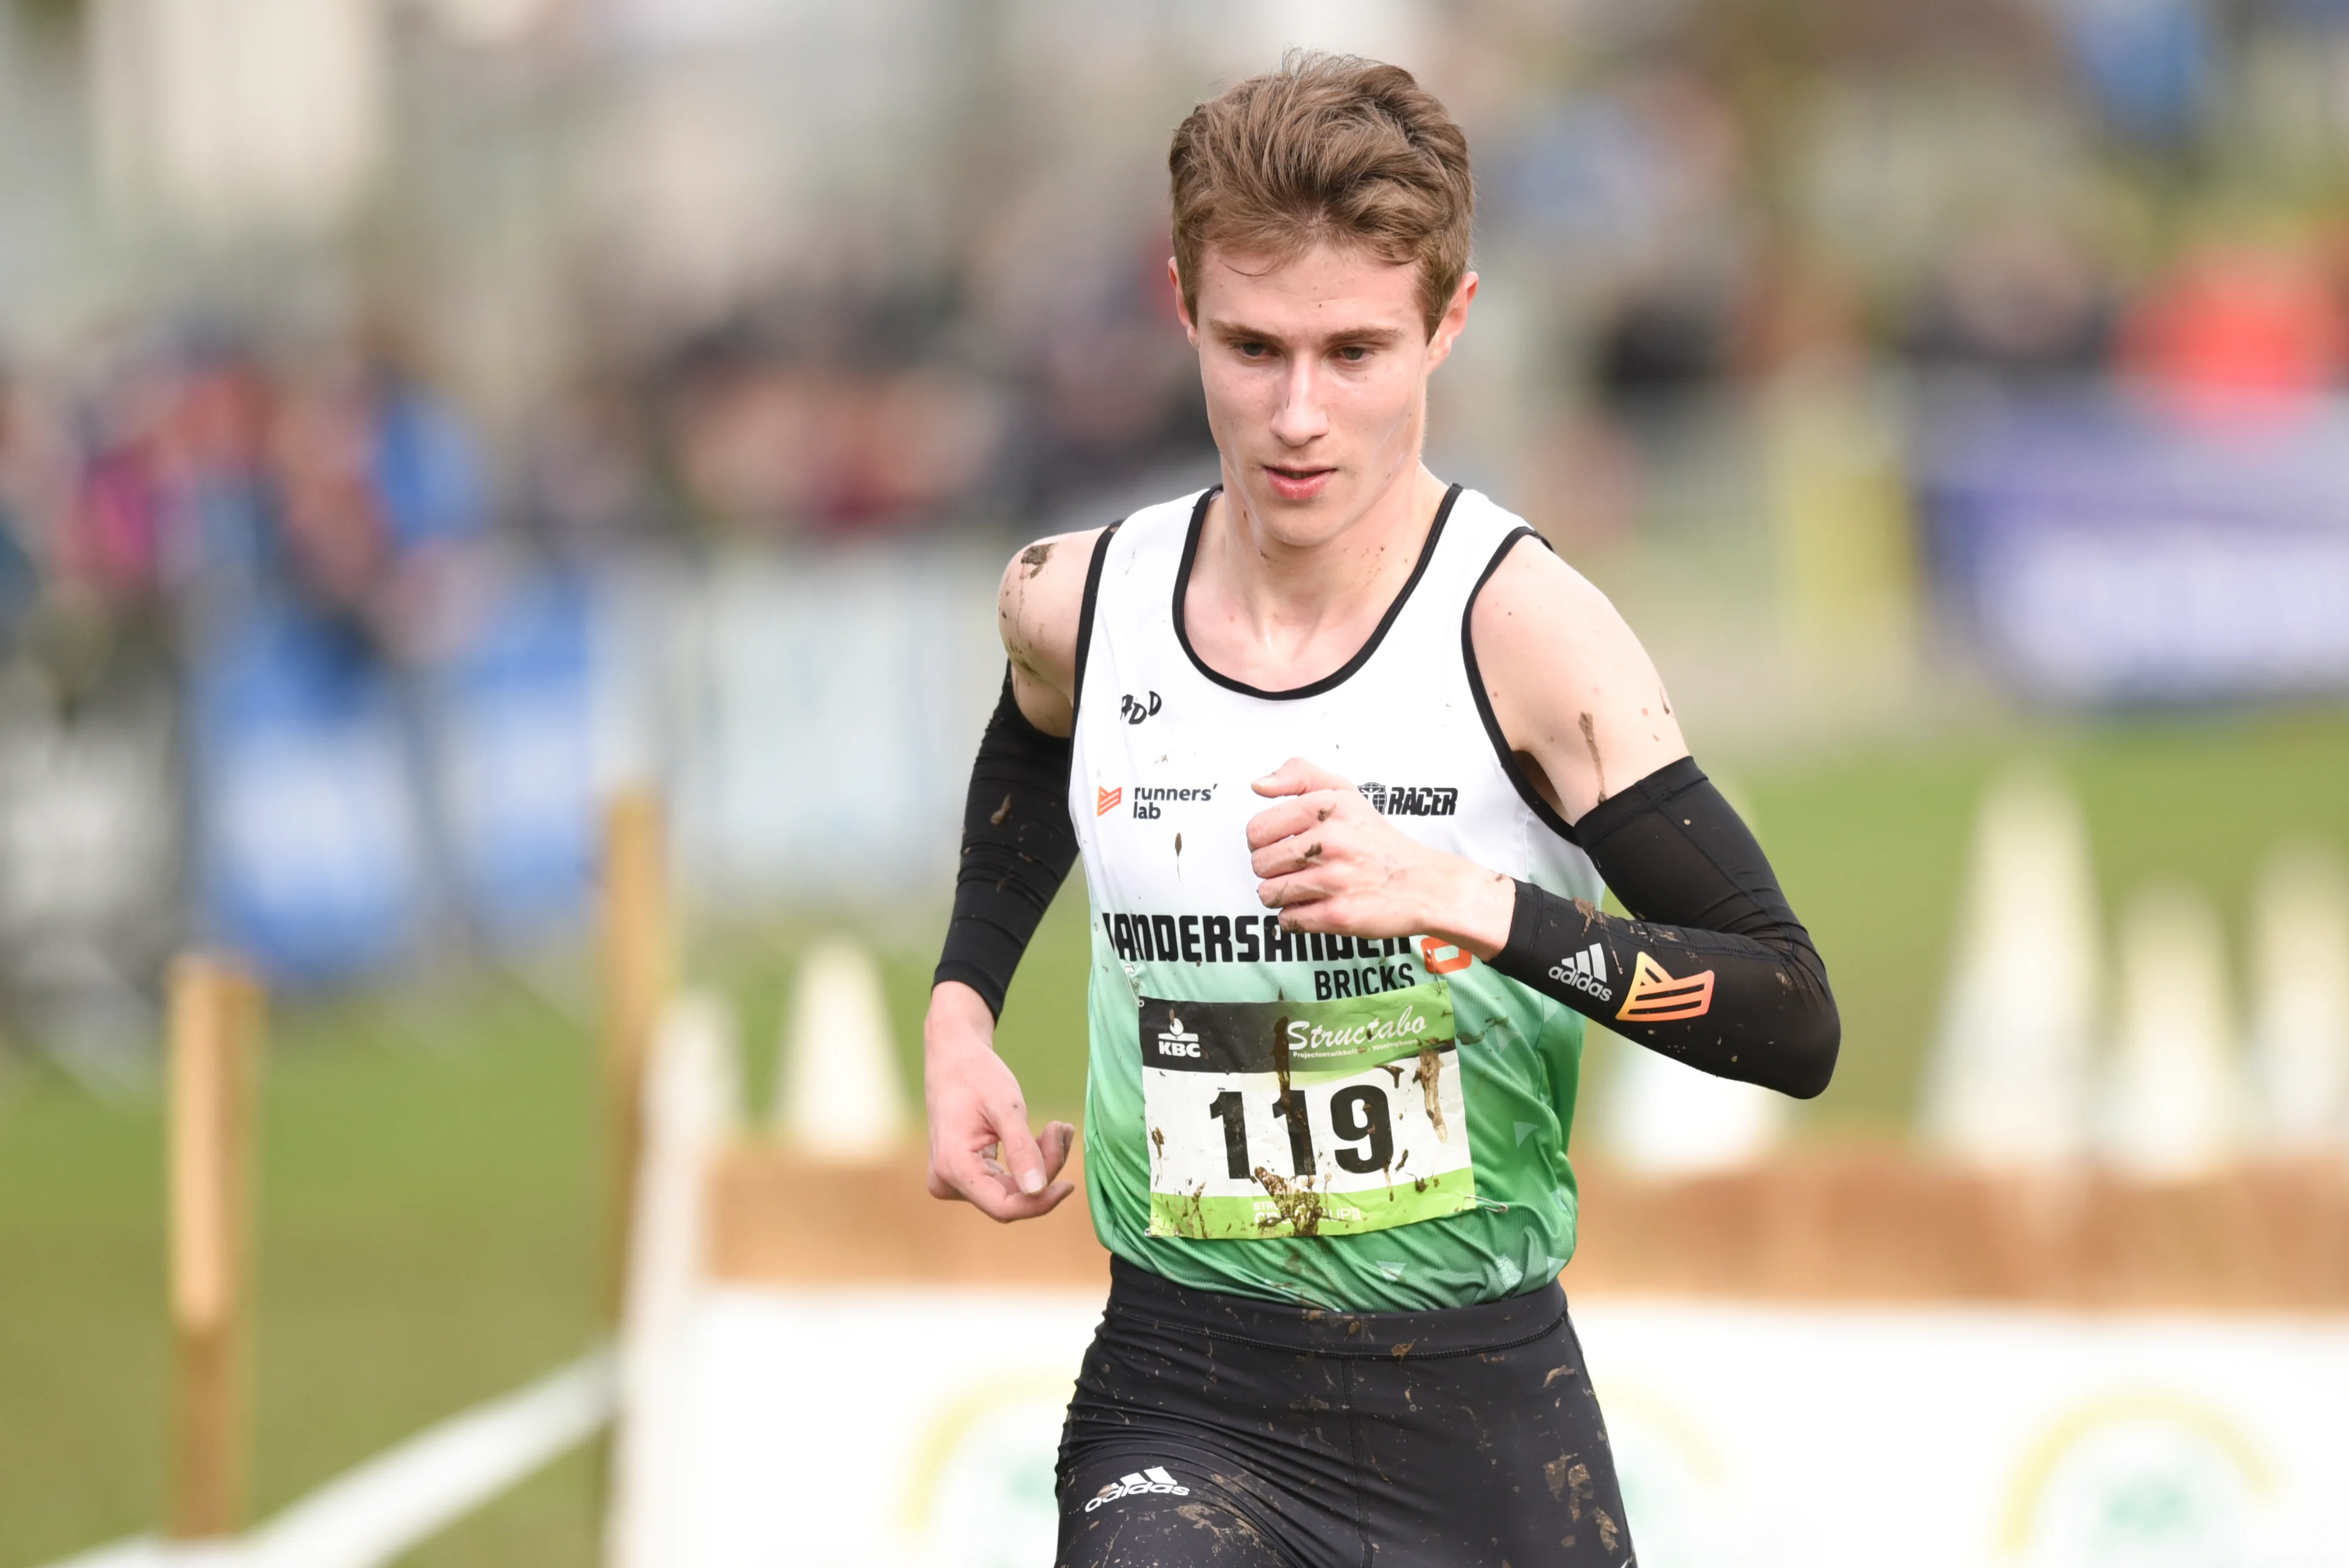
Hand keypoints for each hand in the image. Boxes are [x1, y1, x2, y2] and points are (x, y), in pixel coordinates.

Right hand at [923, 981, 1075, 1221]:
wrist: (953, 1057)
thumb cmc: (977, 1075)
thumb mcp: (1007, 1107)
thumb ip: (1022, 1150)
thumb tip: (1038, 1190)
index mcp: (953, 1167)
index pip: (1004, 1208)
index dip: (1041, 1203)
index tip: (1070, 1184)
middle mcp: (948, 1181)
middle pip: (1011, 1197)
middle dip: (1044, 1169)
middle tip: (1061, 1129)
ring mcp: (953, 1179)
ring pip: (1011, 1190)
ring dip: (1040, 1162)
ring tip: (1057, 1127)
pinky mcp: (964, 1173)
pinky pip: (1004, 1179)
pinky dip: (1028, 1160)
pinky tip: (1045, 1135)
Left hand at [1246, 758, 1515, 956]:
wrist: (1425, 884)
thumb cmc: (1379, 840)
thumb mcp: (1345, 793)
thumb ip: (1300, 776)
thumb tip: (1258, 785)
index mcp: (1327, 807)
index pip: (1257, 829)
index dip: (1262, 841)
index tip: (1280, 844)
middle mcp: (1331, 841)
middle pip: (1260, 863)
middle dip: (1272, 869)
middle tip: (1297, 868)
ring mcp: (1333, 880)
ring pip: (1268, 893)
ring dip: (1282, 895)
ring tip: (1306, 887)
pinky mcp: (1337, 915)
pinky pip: (1287, 920)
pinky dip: (1296, 918)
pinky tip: (1316, 905)